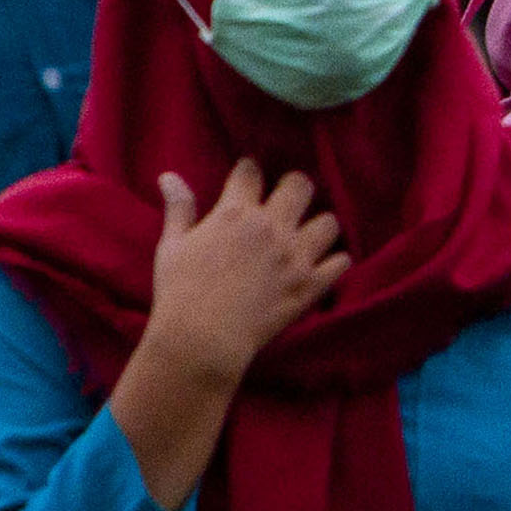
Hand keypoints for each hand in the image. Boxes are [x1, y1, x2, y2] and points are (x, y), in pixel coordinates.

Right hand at [144, 161, 346, 394]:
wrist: (201, 341)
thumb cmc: (179, 293)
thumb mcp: (172, 246)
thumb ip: (179, 208)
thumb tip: (168, 176)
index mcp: (235, 214)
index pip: (251, 172)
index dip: (248, 170)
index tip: (248, 175)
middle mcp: (272, 227)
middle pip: (300, 185)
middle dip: (292, 187)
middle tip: (284, 200)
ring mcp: (296, 255)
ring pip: (328, 221)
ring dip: (317, 226)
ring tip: (305, 236)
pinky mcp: (312, 284)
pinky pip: (341, 261)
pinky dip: (333, 262)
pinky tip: (321, 265)